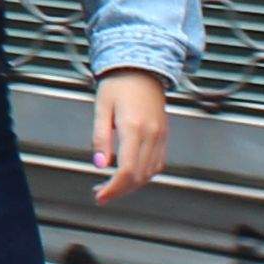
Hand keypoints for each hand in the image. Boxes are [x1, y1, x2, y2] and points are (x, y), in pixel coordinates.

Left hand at [89, 68, 171, 202]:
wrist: (142, 68)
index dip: (114, 188)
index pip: (127, 170)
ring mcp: (160, 136)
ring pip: (150, 173)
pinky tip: (131, 174)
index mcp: (134, 127)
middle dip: (120, 190)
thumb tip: (100, 164)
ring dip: (132, 185)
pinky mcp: (164, 135)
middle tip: (102, 193)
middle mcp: (151, 134)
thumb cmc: (119, 84)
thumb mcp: (102, 107)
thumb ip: (100, 137)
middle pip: (139, 176)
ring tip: (113, 186)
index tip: (101, 195)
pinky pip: (158, 163)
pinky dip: (145, 174)